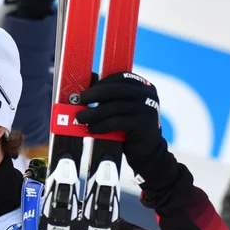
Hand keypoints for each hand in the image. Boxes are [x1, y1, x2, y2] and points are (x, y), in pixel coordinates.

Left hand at [77, 72, 178, 189]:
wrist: (148, 151)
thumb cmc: (130, 127)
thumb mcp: (122, 108)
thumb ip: (111, 96)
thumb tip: (89, 79)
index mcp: (144, 87)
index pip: (122, 77)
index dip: (103, 82)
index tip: (89, 90)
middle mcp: (148, 95)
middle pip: (118, 89)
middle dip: (96, 93)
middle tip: (81, 100)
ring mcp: (148, 109)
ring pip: (115, 107)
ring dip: (94, 112)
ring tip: (81, 118)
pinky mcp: (143, 125)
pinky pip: (117, 122)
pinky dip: (101, 125)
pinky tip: (92, 129)